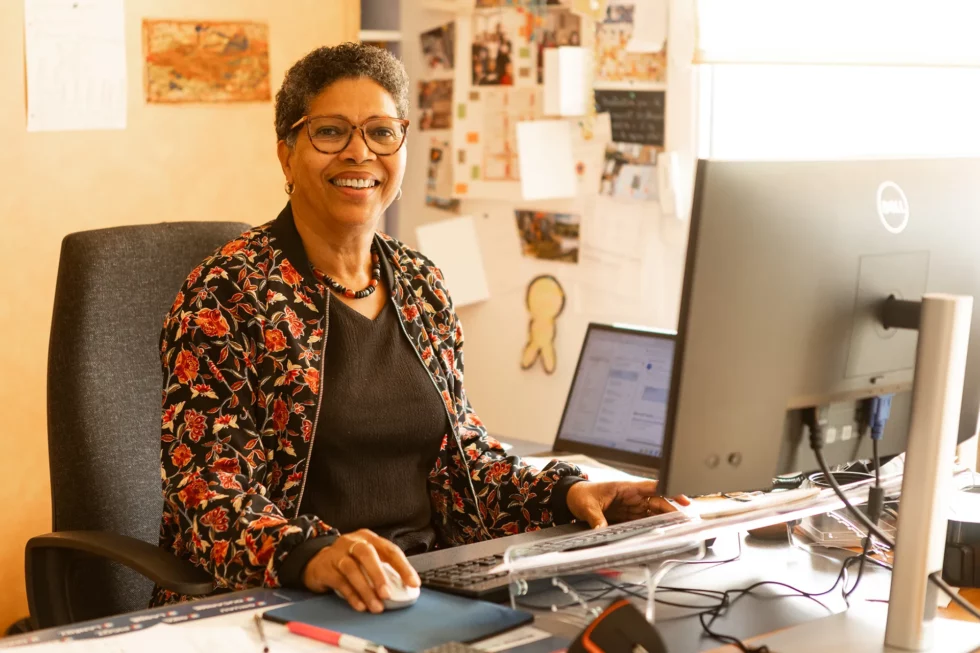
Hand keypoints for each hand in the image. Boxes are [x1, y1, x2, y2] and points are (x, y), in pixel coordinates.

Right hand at [302, 529, 419, 613]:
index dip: (403, 567)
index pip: (389, 550)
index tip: (413, 583)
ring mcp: (337, 553)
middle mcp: (352, 542)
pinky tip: (360, 606)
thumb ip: (382, 568)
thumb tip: (403, 589)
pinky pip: (339, 582)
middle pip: (367, 554)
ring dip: (365, 589)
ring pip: (351, 569)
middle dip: (379, 575)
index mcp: (369, 538)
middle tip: (388, 595)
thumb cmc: (349, 561)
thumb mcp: (366, 559)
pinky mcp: (324, 567)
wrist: (315, 562)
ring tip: (376, 606)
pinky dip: (352, 595)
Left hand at [565, 480, 690, 528]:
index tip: (683, 499)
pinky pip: (643, 521)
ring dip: (664, 520)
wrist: (572, 498)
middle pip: (657, 503)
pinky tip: (660, 534)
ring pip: (653, 513)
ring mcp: (631, 507)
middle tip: (685, 522)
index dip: (669, 492)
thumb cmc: (581, 495)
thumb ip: (597, 519)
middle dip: (671, 511)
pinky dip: (653, 527)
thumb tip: (601, 530)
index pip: (653, 487)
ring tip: (677, 529)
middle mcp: (632, 497)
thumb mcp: (588, 507)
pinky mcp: (627, 516)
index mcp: (626, 488)